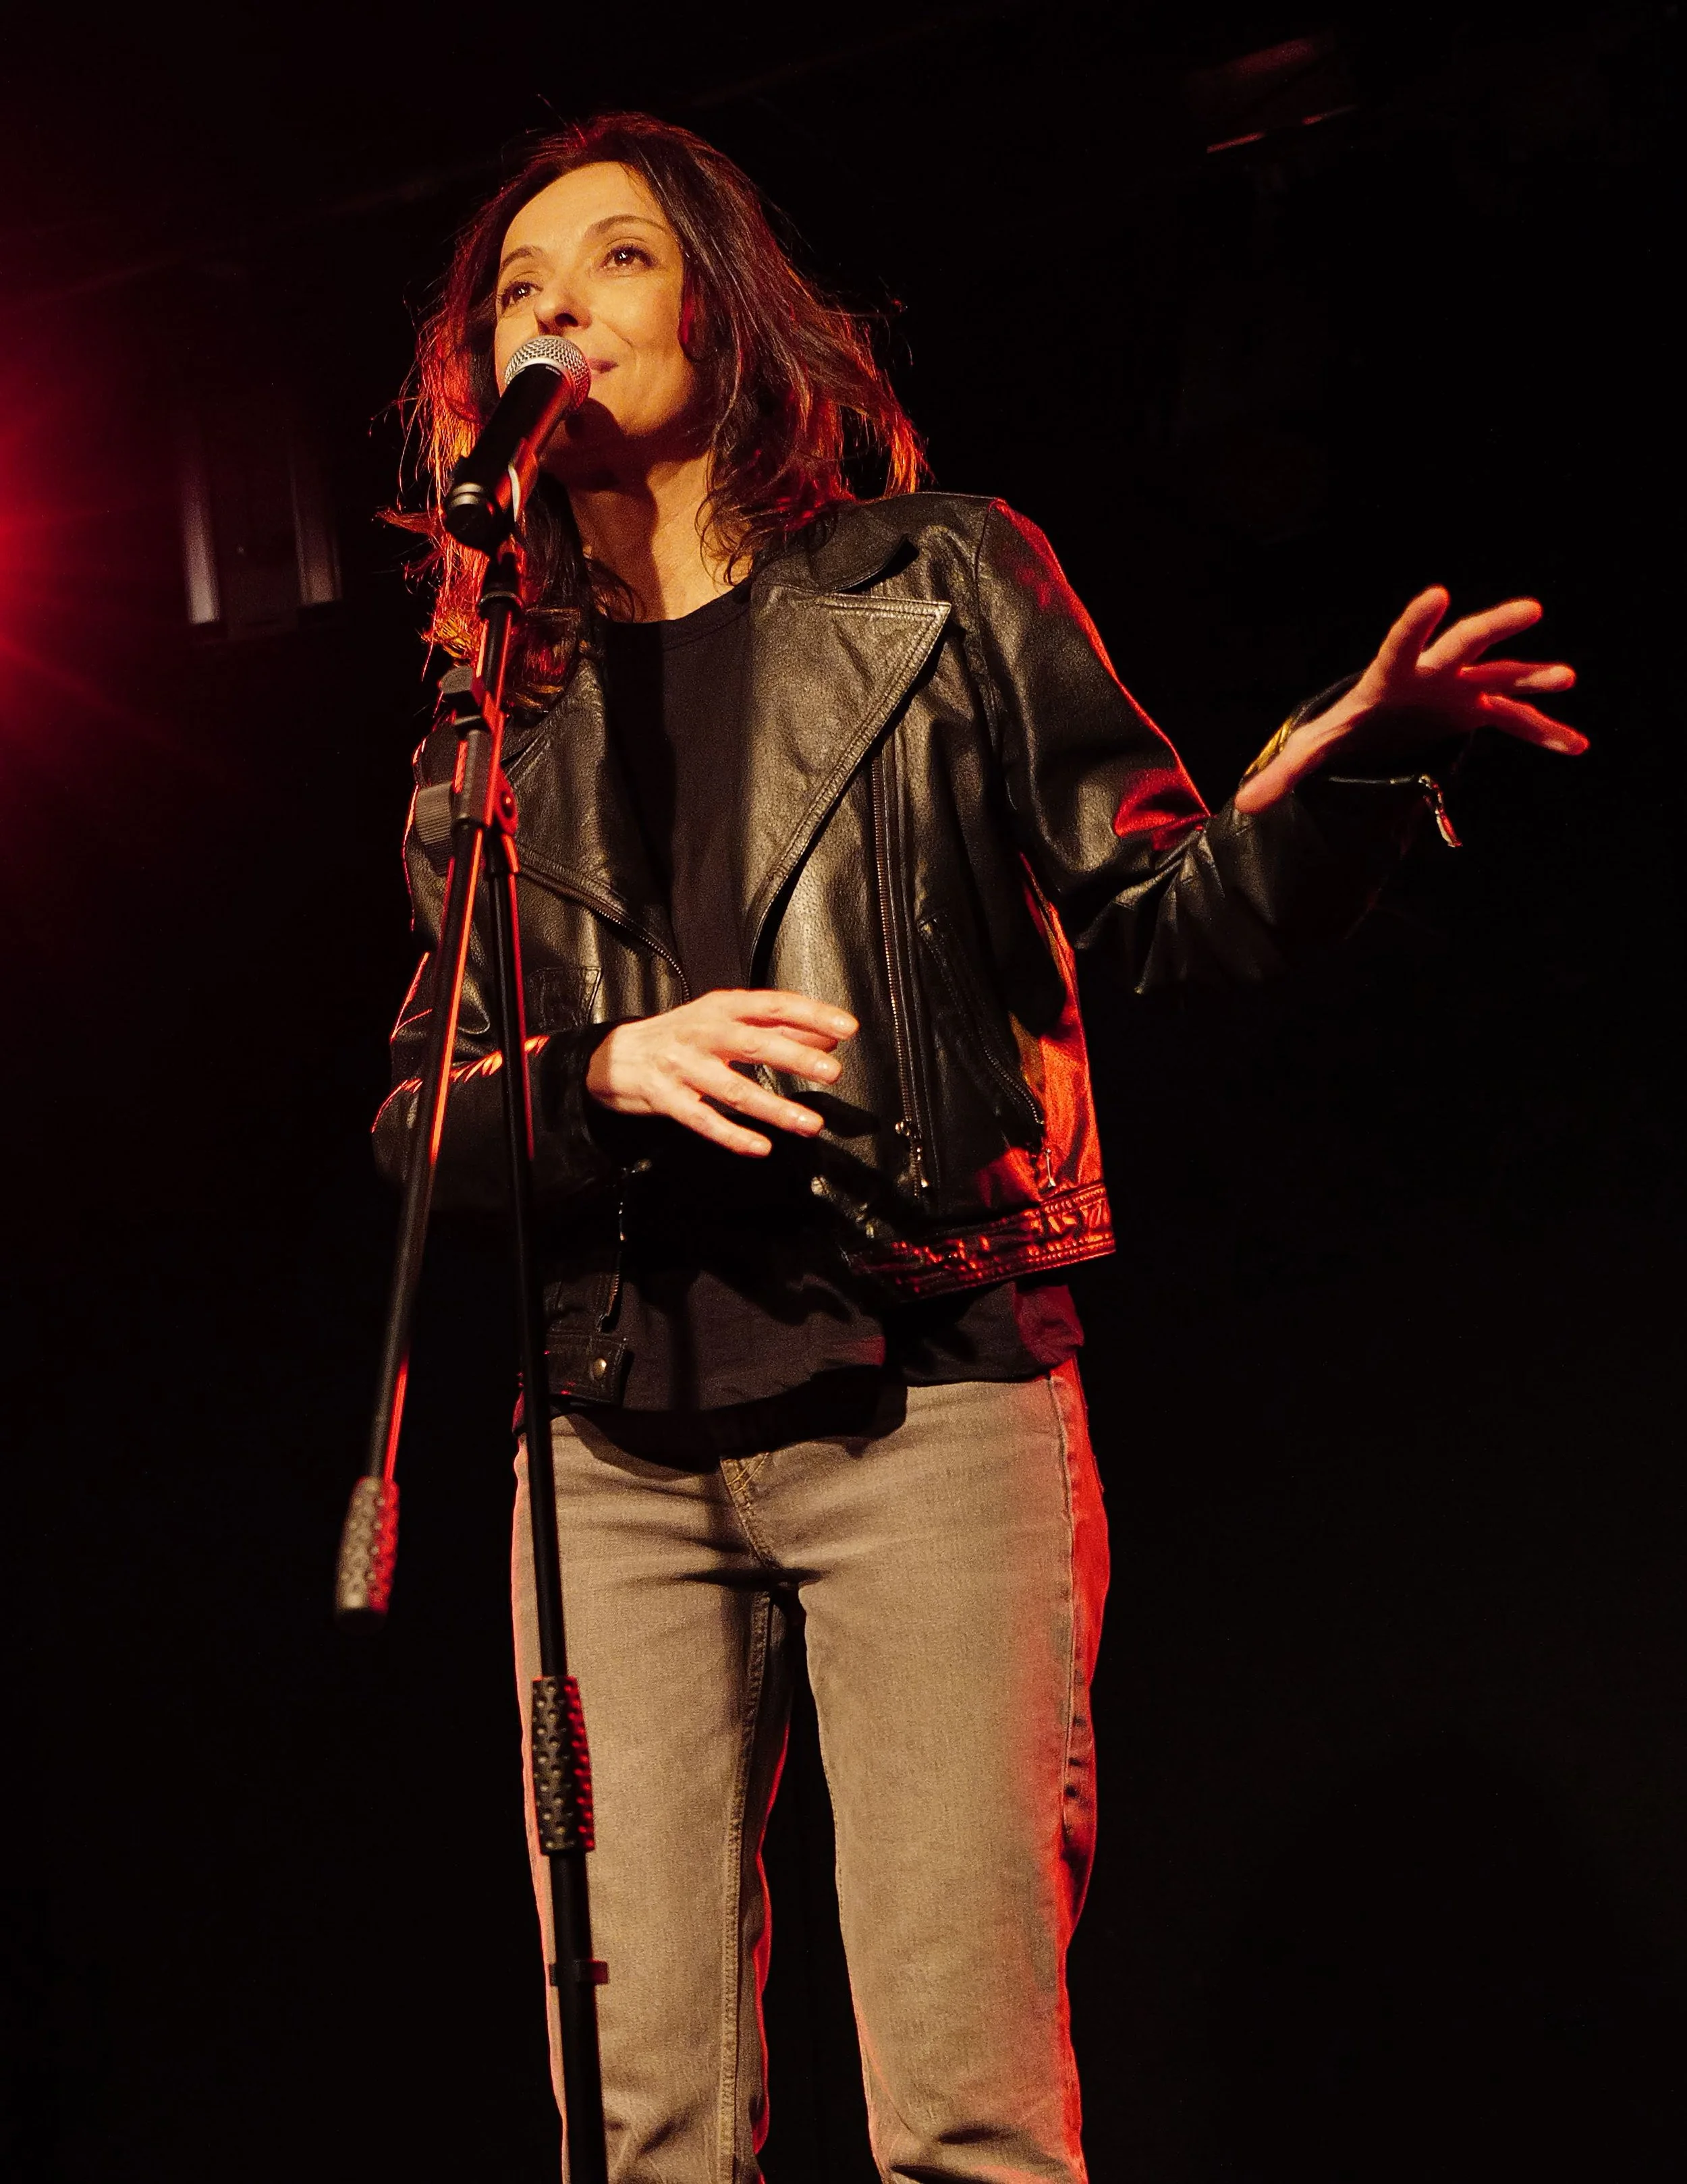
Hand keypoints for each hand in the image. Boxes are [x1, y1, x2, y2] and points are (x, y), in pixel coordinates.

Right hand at [585, 989, 856, 1157]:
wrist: (615, 1056)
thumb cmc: (679, 1036)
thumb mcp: (724, 1021)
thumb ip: (775, 1029)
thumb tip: (825, 1040)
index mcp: (722, 1008)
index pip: (774, 1006)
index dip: (811, 1015)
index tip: (846, 1028)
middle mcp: (703, 1033)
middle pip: (754, 1043)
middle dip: (796, 1058)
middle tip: (832, 1072)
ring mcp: (684, 1066)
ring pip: (734, 1089)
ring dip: (775, 1108)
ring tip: (811, 1124)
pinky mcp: (668, 1098)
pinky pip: (704, 1120)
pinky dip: (733, 1136)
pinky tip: (760, 1147)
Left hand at [1235, 586, 1585, 812]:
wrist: (1375, 725)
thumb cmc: (1346, 728)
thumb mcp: (1313, 752)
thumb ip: (1284, 775)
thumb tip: (1243, 805)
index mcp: (1390, 674)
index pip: (1401, 643)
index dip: (1415, 622)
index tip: (1434, 595)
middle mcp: (1432, 671)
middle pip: (1464, 643)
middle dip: (1494, 627)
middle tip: (1530, 608)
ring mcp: (1460, 688)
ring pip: (1501, 675)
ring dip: (1532, 677)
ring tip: (1565, 678)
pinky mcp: (1478, 710)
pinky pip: (1516, 719)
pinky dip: (1543, 731)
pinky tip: (1575, 744)